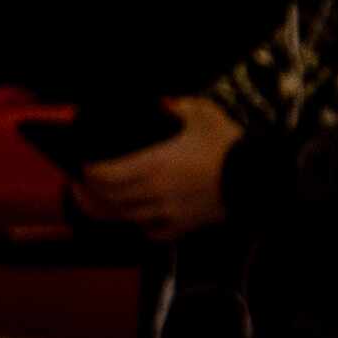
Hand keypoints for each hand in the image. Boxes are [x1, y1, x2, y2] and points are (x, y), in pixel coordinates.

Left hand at [70, 97, 239, 238]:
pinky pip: (151, 233)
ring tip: (98, 200)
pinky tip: (137, 218)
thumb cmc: (228, 143)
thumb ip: (173, 107)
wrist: (259, 175)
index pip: (103, 176)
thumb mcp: (200, 113)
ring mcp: (165, 213)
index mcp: (152, 164)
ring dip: (106, 211)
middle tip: (78, 185)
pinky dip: (139, 226)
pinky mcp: (181, 226)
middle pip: (105, 201)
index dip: (87, 172)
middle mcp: (152, 193)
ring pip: (123, 219)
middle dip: (87, 194)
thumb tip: (159, 103)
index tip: (83, 165)